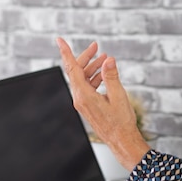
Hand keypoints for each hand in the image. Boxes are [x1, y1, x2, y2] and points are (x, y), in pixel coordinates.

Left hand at [56, 38, 150, 170]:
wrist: (121, 140)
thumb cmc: (121, 121)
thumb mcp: (119, 96)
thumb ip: (112, 76)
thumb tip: (108, 60)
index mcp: (84, 96)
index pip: (72, 69)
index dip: (66, 52)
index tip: (60, 40)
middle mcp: (80, 99)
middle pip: (77, 72)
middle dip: (86, 57)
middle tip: (96, 46)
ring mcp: (83, 103)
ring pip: (83, 79)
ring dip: (93, 68)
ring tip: (105, 59)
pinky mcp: (88, 106)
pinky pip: (87, 87)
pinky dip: (95, 78)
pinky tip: (105, 74)